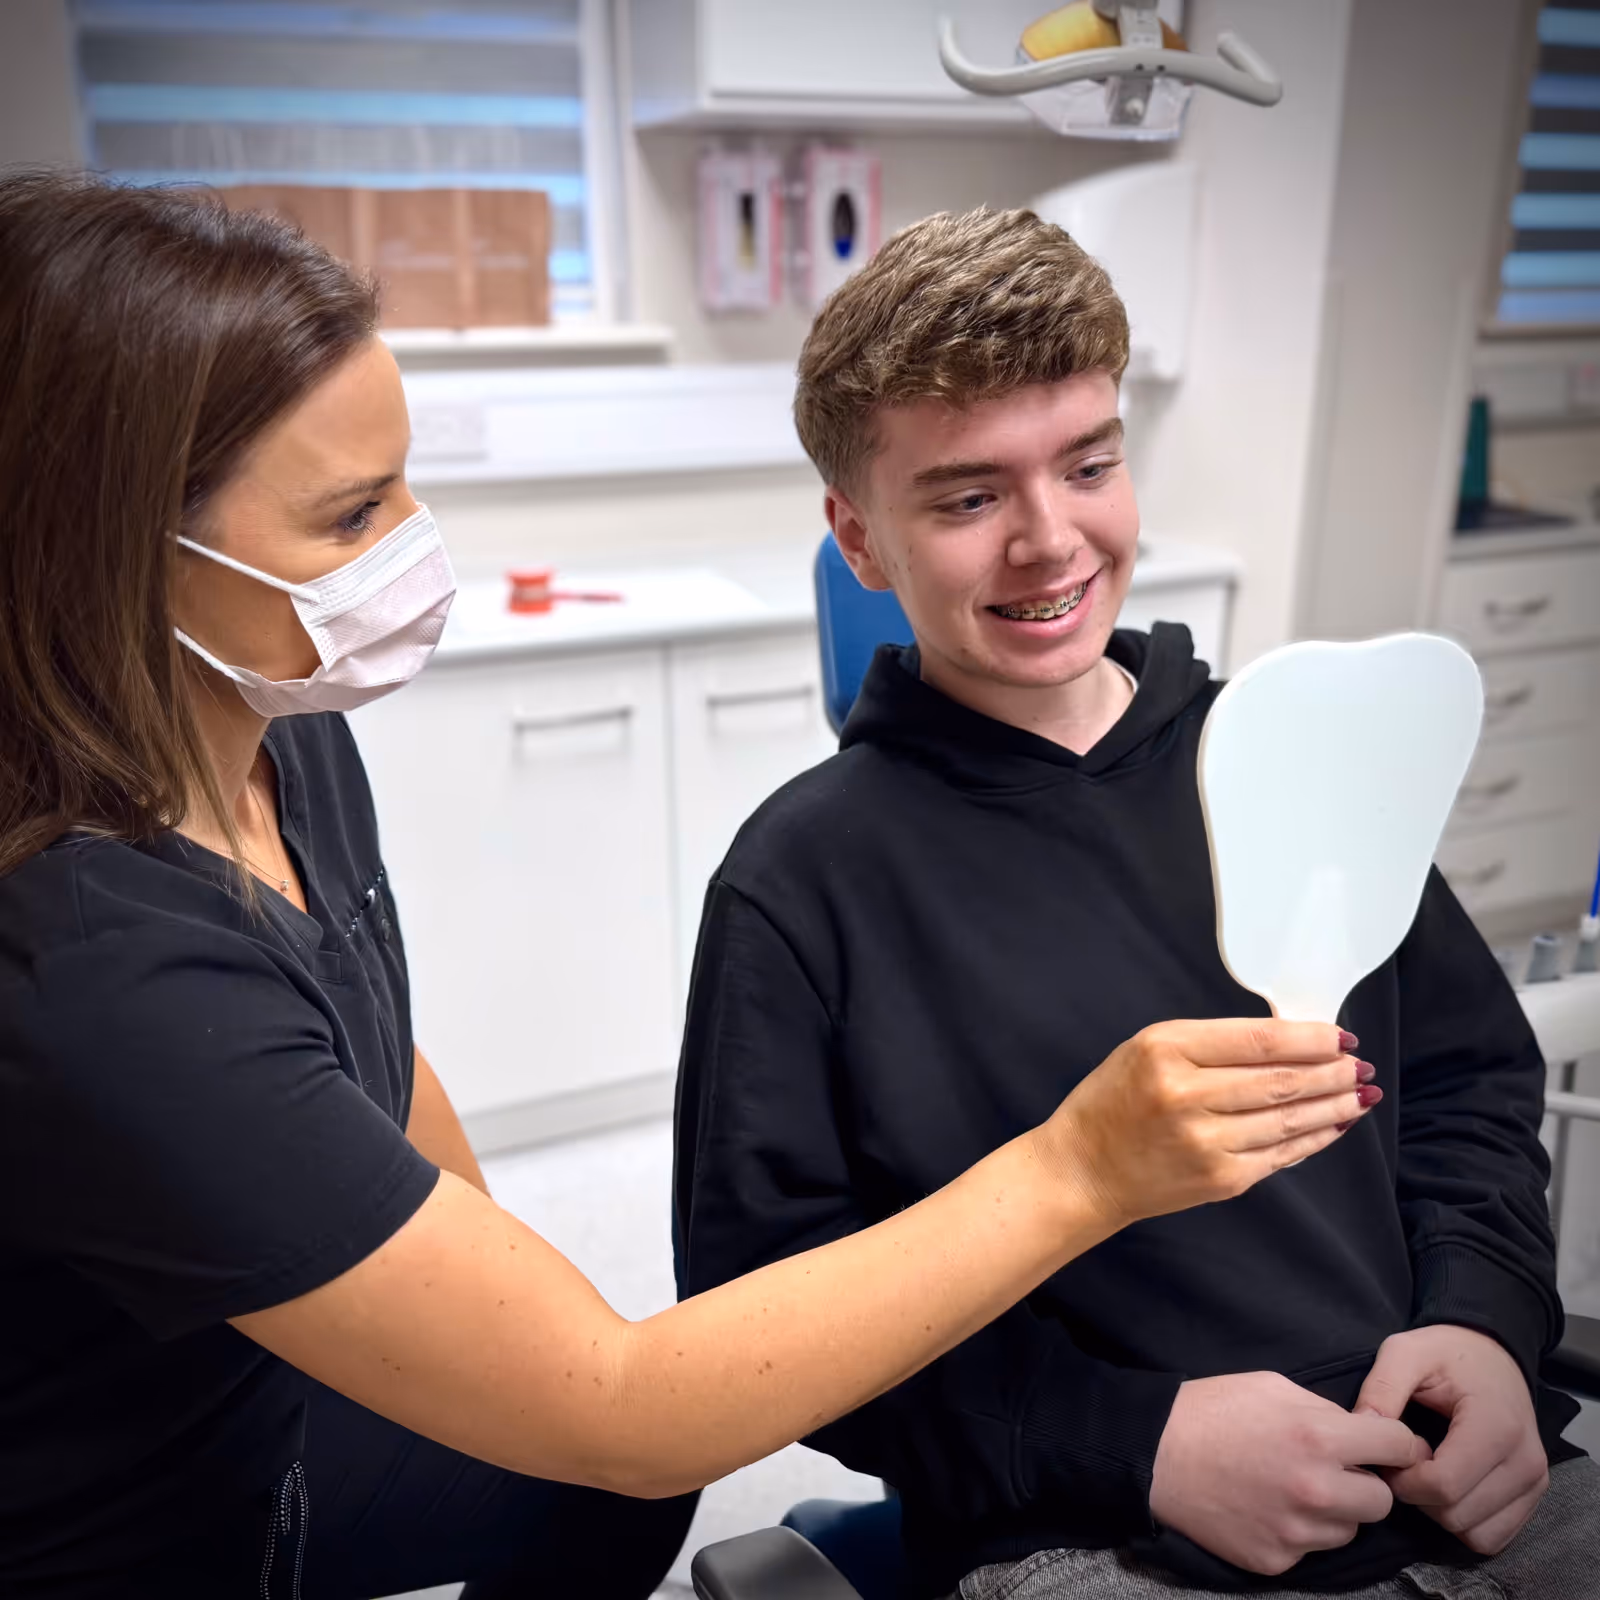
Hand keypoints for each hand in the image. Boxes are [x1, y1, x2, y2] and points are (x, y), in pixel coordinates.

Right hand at [1041, 1019, 1374, 1225]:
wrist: (1083, 1170)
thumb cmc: (1113, 1102)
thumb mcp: (1147, 1049)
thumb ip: (1210, 1042)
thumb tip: (1287, 1041)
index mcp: (1166, 1050)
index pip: (1257, 1040)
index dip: (1310, 1038)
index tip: (1340, 1035)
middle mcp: (1187, 1095)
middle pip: (1281, 1079)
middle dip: (1332, 1072)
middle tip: (1361, 1065)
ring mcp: (1206, 1142)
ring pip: (1289, 1118)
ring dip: (1334, 1105)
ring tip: (1361, 1092)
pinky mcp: (1220, 1179)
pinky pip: (1282, 1154)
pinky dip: (1314, 1138)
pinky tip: (1334, 1125)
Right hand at [1149, 1372, 1424, 1575]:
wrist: (1155, 1453)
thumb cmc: (1212, 1409)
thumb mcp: (1273, 1386)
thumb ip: (1325, 1411)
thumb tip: (1362, 1433)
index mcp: (1318, 1437)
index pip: (1398, 1446)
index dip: (1398, 1442)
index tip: (1391, 1445)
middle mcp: (1315, 1490)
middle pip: (1382, 1501)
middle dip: (1366, 1482)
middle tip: (1337, 1470)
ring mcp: (1295, 1532)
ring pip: (1348, 1529)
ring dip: (1334, 1511)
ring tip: (1295, 1487)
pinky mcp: (1275, 1561)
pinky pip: (1310, 1549)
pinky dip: (1298, 1530)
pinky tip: (1268, 1506)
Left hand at [1354, 1325, 1547, 1553]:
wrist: (1492, 1352)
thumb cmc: (1447, 1352)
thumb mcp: (1405, 1351)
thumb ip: (1381, 1387)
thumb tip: (1361, 1427)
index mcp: (1496, 1426)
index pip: (1444, 1486)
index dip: (1404, 1481)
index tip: (1389, 1457)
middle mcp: (1524, 1461)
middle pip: (1457, 1514)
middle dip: (1418, 1496)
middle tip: (1404, 1463)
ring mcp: (1534, 1482)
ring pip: (1476, 1535)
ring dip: (1440, 1512)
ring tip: (1426, 1472)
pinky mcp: (1534, 1494)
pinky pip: (1494, 1536)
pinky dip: (1465, 1522)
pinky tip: (1448, 1486)